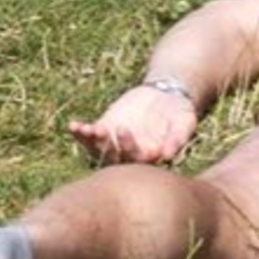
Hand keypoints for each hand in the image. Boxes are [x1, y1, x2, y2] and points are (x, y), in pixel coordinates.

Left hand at [70, 83, 196, 166]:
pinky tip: (73, 126)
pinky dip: (81, 132)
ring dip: (93, 142)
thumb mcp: (184, 123)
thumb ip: (178, 139)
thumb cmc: (179, 113)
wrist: (166, 95)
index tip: (129, 136)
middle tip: (114, 131)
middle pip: (116, 160)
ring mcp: (115, 143)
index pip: (137, 163)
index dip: (132, 152)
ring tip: (88, 130)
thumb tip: (167, 154)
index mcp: (149, 161)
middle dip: (112, 148)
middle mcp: (130, 157)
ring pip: (100, 150)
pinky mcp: (105, 128)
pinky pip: (90, 134)